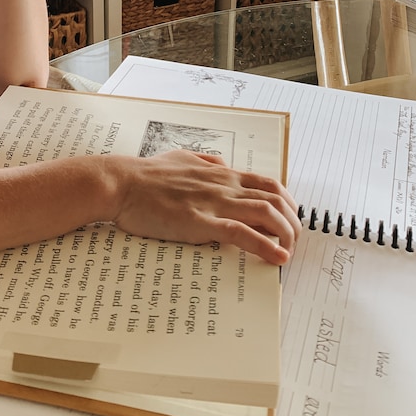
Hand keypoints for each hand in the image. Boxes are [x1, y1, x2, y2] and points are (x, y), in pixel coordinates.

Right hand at [111, 150, 300, 265]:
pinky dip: (265, 246)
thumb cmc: (146, 174)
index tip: (290, 219)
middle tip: (294, 241)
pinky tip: (277, 258)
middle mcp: (223, 185)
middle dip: (292, 221)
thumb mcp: (181, 157)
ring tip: (289, 253)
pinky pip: (241, 233)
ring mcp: (213, 203)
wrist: (121, 183)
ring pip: (266, 213)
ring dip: (285, 234)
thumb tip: (221, 164)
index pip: (267, 184)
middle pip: (275, 199)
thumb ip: (204, 161)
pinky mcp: (200, 222)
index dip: (286, 203)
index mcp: (220, 172)